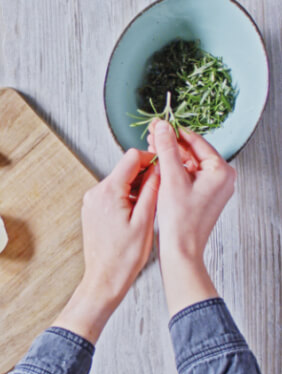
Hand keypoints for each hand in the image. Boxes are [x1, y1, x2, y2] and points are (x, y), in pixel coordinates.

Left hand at [53, 148, 158, 342]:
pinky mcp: (91, 209)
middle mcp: (96, 192)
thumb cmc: (125, 256)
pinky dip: (126, 197)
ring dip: (136, 187)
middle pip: (124, 169)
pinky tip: (138, 213)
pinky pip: (111, 194)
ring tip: (152, 205)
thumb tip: (158, 169)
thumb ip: (152, 190)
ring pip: (119, 182)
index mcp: (109, 191)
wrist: (104, 278)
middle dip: (144, 175)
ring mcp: (91, 201)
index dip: (151, 160)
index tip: (164, 169)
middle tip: (162, 188)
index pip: (131, 158)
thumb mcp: (145, 221)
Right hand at [148, 119, 235, 316]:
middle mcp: (221, 178)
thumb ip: (167, 149)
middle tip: (152, 134)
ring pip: (189, 162)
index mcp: (221, 171)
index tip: (158, 124)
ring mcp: (213, 187)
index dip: (173, 131)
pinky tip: (158, 164)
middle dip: (170, 143)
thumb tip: (163, 127)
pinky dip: (173, 169)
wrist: (181, 249)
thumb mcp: (171, 178)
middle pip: (192, 151)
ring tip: (151, 147)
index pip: (196, 141)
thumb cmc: (181, 220)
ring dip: (170, 155)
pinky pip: (187, 175)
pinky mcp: (203, 195)